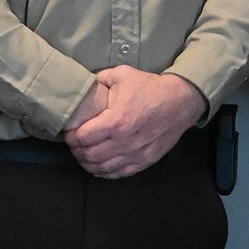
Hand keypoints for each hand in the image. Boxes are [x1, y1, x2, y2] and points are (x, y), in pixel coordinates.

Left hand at [65, 66, 206, 178]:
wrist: (180, 100)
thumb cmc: (151, 87)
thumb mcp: (122, 74)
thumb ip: (100, 79)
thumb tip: (85, 85)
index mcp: (115, 121)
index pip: (83, 137)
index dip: (71, 138)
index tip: (68, 134)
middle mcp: (123, 141)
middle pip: (89, 155)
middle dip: (77, 152)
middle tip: (74, 146)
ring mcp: (135, 154)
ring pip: (102, 168)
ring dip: (88, 164)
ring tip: (83, 157)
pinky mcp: (145, 160)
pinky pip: (120, 173)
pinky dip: (105, 173)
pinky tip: (99, 167)